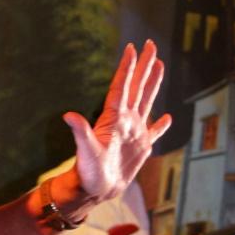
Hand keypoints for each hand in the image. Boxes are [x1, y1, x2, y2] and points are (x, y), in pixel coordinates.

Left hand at [64, 40, 171, 200]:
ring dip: (153, 83)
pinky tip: (167, 116)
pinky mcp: (142, 147)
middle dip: (144, 65)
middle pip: (137, 87)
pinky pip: (154, 131)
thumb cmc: (88, 172)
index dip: (127, 67)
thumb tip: (68, 115)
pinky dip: (161, 124)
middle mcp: (125, 120)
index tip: (132, 48)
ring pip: (147, 101)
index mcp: (114, 118)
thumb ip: (81, 132)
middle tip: (151, 44)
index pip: (122, 87)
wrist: (96, 191)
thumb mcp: (86, 151)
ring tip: (159, 64)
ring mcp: (135, 132)